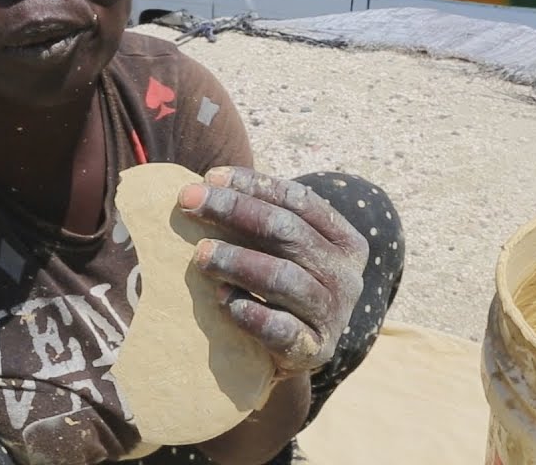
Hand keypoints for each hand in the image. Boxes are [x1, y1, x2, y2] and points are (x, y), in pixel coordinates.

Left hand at [177, 166, 368, 377]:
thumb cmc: (279, 289)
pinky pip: (282, 329)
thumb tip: (203, 187)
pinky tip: (223, 299)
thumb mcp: (281, 251)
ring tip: (201, 255)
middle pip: (289, 232)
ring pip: (284, 278)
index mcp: (344, 240)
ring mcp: (334, 314)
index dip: (255, 185)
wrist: (292, 356)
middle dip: (235, 212)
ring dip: (238, 262)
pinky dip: (251, 312)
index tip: (211, 178)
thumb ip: (258, 221)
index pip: (299, 200)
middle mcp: (345, 274)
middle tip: (190, 203)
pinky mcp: (314, 350)